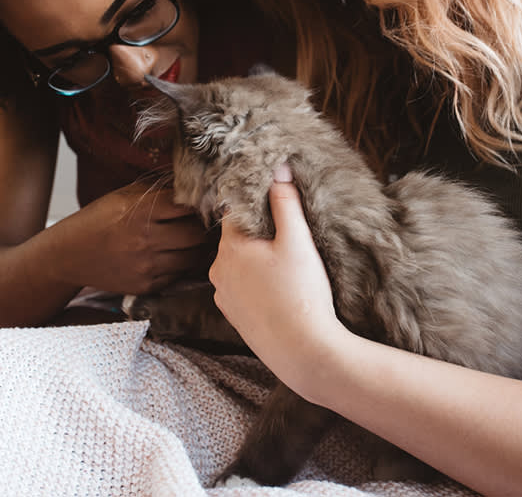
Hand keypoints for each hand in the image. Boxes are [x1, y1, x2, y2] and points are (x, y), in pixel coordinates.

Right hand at [55, 181, 214, 294]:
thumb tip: (192, 183)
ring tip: (195, 239)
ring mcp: (147, 265)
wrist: (69, 255)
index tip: (205, 202)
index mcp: (142, 211)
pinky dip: (183, 265)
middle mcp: (145, 239)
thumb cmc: (99, 220)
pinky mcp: (147, 285)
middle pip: (196, 234)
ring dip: (198, 248)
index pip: (188, 206)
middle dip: (204, 228)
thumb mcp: (124, 196)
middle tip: (206, 223)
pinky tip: (177, 255)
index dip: (201, 203)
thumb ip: (158, 190)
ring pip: (193, 257)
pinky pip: (180, 274)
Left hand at [210, 165, 346, 393]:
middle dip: (258, 233)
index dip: (256, 204)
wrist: (303, 352)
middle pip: (236, 238)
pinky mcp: (234, 317)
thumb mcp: (298, 240)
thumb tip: (278, 168)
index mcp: (230, 247)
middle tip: (288, 235)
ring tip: (287, 265)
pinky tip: (280, 289)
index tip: (275, 203)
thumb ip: (286, 202)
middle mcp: (218, 270)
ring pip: (238, 264)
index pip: (234, 211)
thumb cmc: (301, 294)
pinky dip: (257, 284)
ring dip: (256, 260)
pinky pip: (242, 288)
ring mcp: (224, 296)